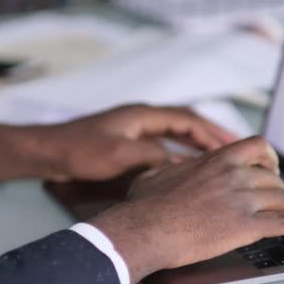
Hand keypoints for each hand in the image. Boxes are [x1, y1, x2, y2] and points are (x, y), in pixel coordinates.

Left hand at [0, 104, 237, 182]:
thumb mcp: (119, 154)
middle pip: (185, 124)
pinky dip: (180, 154)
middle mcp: (142, 118)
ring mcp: (135, 130)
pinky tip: (187, 168)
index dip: (211, 132)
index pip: (186, 120)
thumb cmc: (79, 150)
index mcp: (142, 115)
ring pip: (175, 135)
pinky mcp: (128, 143)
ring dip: (197, 145)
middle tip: (236, 149)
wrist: (48, 152)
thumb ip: (152, 156)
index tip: (232, 146)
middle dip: (211, 135)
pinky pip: (164, 145)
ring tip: (220, 159)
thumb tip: (181, 164)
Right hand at [89, 137, 283, 283]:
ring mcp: (243, 199)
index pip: (257, 147)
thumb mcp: (157, 173)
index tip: (272, 168)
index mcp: (216, 160)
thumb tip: (174, 166)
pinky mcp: (246, 225)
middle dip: (281, 188)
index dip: (270, 158)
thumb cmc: (145, 204)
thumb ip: (175, 168)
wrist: (145, 228)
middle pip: (274, 176)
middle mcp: (235, 175)